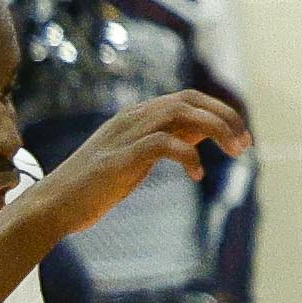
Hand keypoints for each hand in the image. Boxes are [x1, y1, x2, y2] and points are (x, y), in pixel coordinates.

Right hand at [32, 91, 248, 239]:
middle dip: (224, 116)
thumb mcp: (138, 157)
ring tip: (234, 153)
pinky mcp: (120, 158)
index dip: (220, 112)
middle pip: (188, 99)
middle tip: (245, 145)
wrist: (56, 204)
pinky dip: (187, 155)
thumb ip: (166, 141)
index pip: (187, 98)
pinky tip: (197, 176)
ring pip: (179, 113)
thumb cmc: (98, 185)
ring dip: (214, 129)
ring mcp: (124, 135)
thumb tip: (200, 136)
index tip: (242, 137)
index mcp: (137, 117)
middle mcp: (132, 118)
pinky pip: (162, 144)